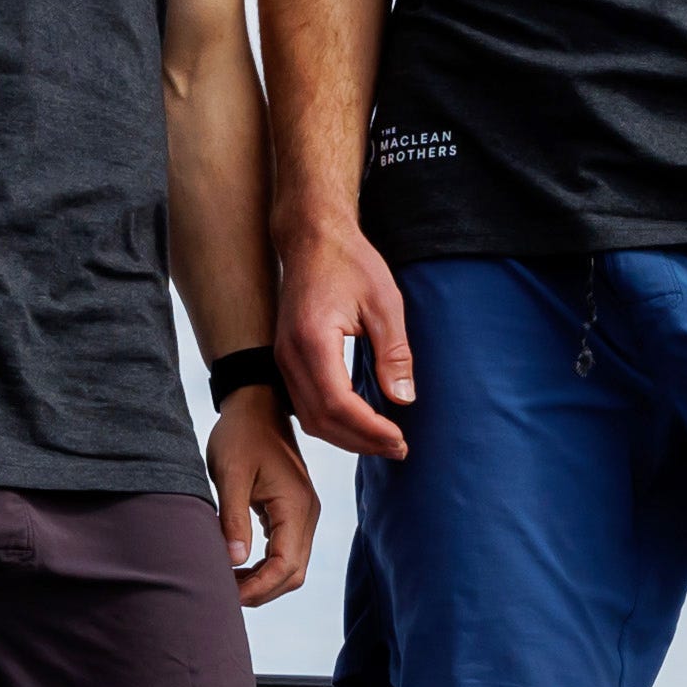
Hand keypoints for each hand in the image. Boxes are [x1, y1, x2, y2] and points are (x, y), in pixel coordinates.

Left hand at [210, 398, 320, 607]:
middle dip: (260, 591)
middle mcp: (307, 514)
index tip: (227, 596)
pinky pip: (286, 552)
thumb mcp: (230, 474)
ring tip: (227, 583)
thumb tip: (234, 561)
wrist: (257, 404)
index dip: (258, 588)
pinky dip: (265, 567)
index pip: (285, 566)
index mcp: (295, 506)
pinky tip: (238, 568)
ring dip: (263, 582)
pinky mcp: (293, 513)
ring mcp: (303, 514)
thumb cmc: (241, 434)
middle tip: (222, 595)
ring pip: (292, 567)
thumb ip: (232, 518)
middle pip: (293, 574)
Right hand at [273, 215, 414, 461]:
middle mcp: (290, 355)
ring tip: (383, 440)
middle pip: (321, 420)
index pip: (339, 404)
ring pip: (309, 418)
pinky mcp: (286, 358)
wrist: (312, 238)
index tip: (400, 439)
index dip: (370, 429)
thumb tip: (404, 399)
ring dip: (346, 436)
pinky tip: (359, 422)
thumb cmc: (348, 261)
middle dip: (361, 441)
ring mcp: (283, 358)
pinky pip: (303, 404)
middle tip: (398, 448)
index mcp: (313, 340)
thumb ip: (394, 354)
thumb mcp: (384, 303)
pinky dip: (331, 422)